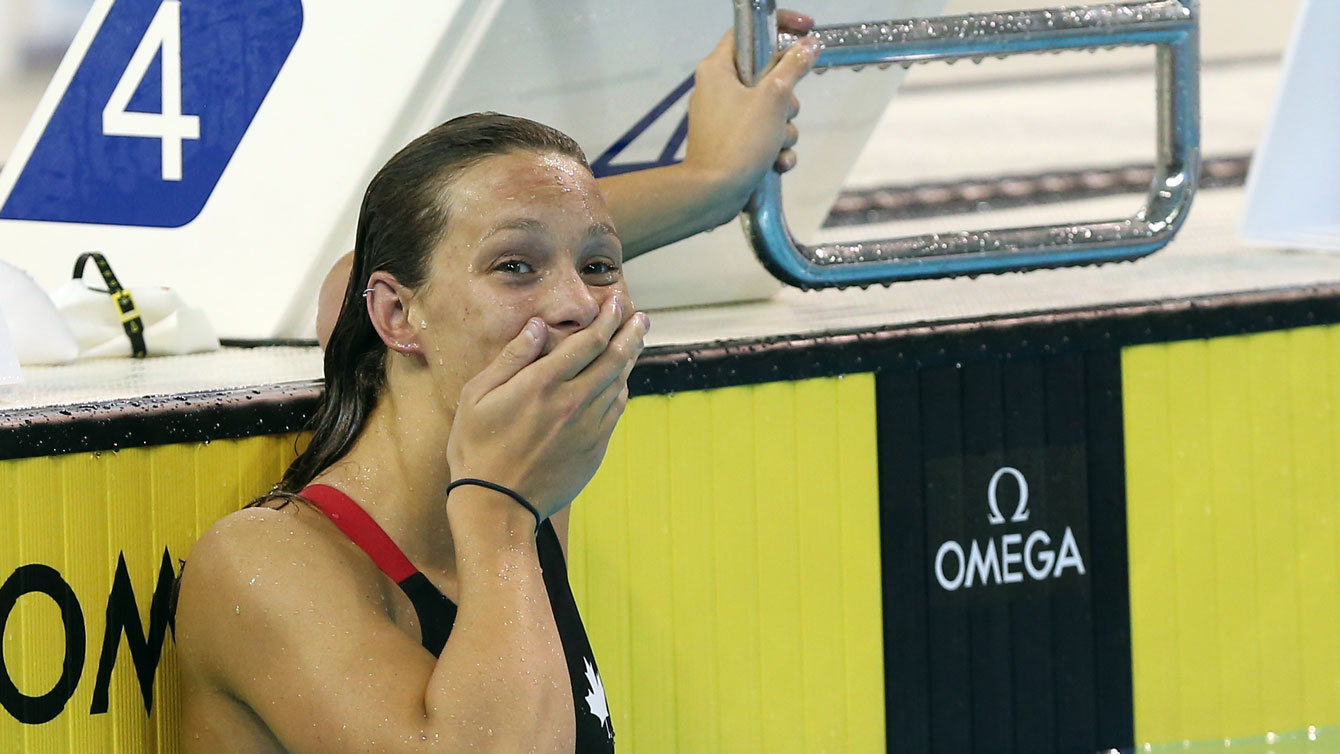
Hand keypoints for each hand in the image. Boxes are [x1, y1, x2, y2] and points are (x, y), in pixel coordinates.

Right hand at [446, 294, 647, 518]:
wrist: (497, 505)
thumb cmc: (478, 448)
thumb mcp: (478, 396)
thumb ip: (511, 358)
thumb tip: (537, 326)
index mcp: (543, 384)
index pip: (589, 341)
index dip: (607, 318)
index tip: (615, 302)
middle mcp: (573, 402)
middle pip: (615, 358)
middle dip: (631, 332)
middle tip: (640, 316)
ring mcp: (588, 427)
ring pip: (620, 383)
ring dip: (630, 358)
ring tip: (635, 340)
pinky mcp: (595, 449)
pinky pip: (615, 410)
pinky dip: (621, 389)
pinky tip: (619, 381)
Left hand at [683, 9, 819, 210]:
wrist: (713, 193)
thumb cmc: (738, 141)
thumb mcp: (773, 97)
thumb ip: (793, 67)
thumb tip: (809, 44)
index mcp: (718, 68)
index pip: (749, 32)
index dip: (779, 28)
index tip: (806, 30)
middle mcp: (718, 89)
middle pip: (768, 76)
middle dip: (787, 100)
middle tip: (783, 112)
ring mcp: (725, 118)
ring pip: (772, 111)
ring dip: (784, 130)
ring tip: (775, 144)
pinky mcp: (733, 143)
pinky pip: (765, 137)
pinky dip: (775, 150)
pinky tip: (776, 163)